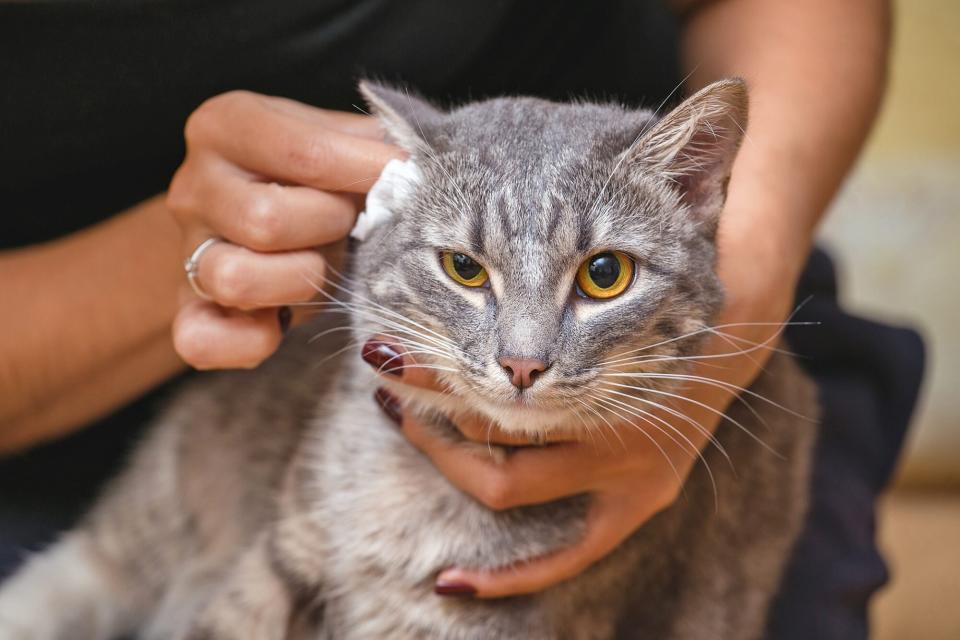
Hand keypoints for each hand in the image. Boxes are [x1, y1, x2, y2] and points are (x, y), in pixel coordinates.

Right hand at [166, 91, 401, 368]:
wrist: (255, 219)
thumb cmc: (312, 179)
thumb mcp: (338, 141)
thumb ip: (372, 145)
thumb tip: (420, 163)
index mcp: (226, 127)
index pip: (302, 152)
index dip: (365, 172)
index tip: (403, 178)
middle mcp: (194, 186)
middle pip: (265, 220)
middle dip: (329, 229)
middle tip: (350, 225)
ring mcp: (185, 251)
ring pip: (234, 277)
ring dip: (300, 280)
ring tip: (321, 266)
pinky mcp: (187, 310)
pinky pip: (202, 340)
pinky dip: (250, 341)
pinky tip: (281, 321)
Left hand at [362, 202, 804, 598]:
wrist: (745, 320)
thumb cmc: (683, 261)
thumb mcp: (659, 226)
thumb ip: (631, 192)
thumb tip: (583, 138)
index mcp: (629, 355)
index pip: (510, 373)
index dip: (436, 366)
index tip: (379, 344)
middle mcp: (628, 419)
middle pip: (502, 426)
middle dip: (431, 398)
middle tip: (384, 369)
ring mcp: (634, 471)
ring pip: (510, 483)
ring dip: (444, 454)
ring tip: (402, 415)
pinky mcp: (637, 502)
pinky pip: (567, 557)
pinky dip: (510, 578)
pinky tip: (451, 583)